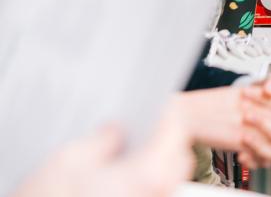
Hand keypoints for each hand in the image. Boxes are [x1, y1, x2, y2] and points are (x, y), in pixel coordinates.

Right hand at [14, 106, 191, 196]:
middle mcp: (156, 195)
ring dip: (154, 161)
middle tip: (141, 127)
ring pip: (165, 179)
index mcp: (148, 175)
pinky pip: (151, 194)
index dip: (164, 114)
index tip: (156, 104)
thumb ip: (103, 139)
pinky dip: (143, 181)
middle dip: (164, 138)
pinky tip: (118, 174)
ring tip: (125, 150)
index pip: (173, 132)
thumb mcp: (71, 160)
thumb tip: (116, 131)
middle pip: (176, 158)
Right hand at [173, 73, 270, 168]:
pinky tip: (268, 159)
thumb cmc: (203, 109)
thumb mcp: (229, 99)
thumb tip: (265, 108)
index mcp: (250, 92)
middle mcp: (252, 104)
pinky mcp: (240, 136)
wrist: (183, 116)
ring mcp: (248, 120)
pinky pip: (263, 147)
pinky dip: (267, 155)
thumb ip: (249, 102)